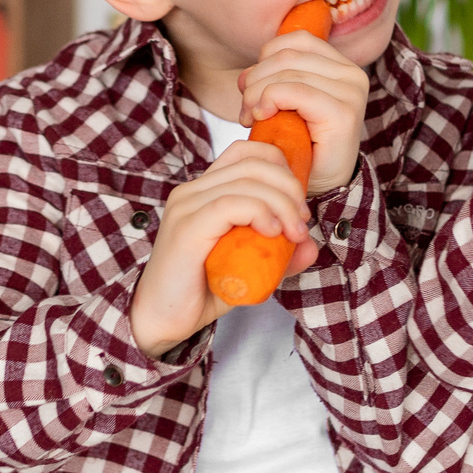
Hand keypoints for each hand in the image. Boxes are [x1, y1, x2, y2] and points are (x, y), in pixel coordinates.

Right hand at [127, 142, 320, 356]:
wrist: (160, 321)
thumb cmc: (200, 292)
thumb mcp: (250, 268)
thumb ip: (280, 256)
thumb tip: (311, 247)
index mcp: (204, 191)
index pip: (246, 152)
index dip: (281, 167)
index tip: (298, 204)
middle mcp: (192, 191)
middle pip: (252, 162)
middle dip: (289, 187)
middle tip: (301, 222)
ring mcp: (186, 206)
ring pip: (246, 181)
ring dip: (282, 203)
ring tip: (293, 234)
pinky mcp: (187, 227)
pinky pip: (230, 204)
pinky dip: (260, 212)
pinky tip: (272, 233)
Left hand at [237, 28, 369, 194]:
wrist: (321, 188)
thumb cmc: (301, 147)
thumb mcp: (286, 104)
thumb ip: (276, 78)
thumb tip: (247, 72)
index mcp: (341, 66)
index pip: (296, 40)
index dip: (265, 58)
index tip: (249, 87)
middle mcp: (353, 74)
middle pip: (288, 55)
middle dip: (256, 79)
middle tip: (245, 108)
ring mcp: (352, 92)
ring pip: (288, 71)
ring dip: (257, 93)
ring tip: (250, 116)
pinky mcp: (344, 113)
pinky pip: (296, 91)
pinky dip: (270, 100)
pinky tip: (261, 117)